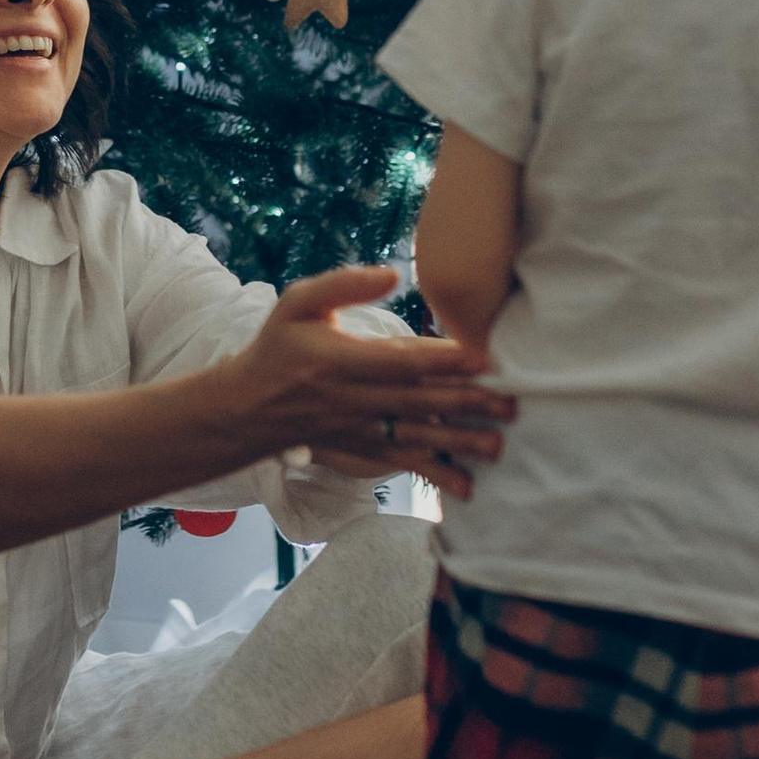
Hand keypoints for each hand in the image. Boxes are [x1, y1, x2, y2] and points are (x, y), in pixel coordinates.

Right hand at [218, 266, 512, 495]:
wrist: (248, 406)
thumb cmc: (280, 346)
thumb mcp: (298, 303)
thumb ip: (343, 284)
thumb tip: (393, 273)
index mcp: (341, 360)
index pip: (399, 361)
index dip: (441, 360)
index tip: (481, 357)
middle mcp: (353, 399)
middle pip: (417, 401)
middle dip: (465, 403)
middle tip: (510, 403)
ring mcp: (358, 429)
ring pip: (416, 436)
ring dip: (458, 442)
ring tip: (497, 445)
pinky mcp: (361, 450)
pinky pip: (402, 463)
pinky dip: (434, 475)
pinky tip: (466, 485)